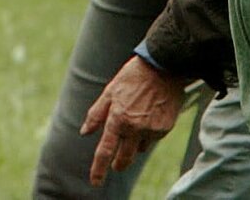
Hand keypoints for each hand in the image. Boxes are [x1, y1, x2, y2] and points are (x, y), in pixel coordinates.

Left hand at [81, 56, 189, 186]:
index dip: (99, 169)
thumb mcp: (110, 91)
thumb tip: (85, 132)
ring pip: (139, 149)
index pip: (105, 151)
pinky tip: (149, 116)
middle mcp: (134, 127)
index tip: (96, 182)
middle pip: (124, 158)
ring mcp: (151, 129)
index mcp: (117, 118)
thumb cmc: (133, 77)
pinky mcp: (165, 128)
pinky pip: (152, 139)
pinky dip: (148, 134)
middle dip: (118, 164)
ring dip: (134, 145)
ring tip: (136, 121)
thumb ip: (96, 114)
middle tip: (116, 164)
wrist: (163, 67)